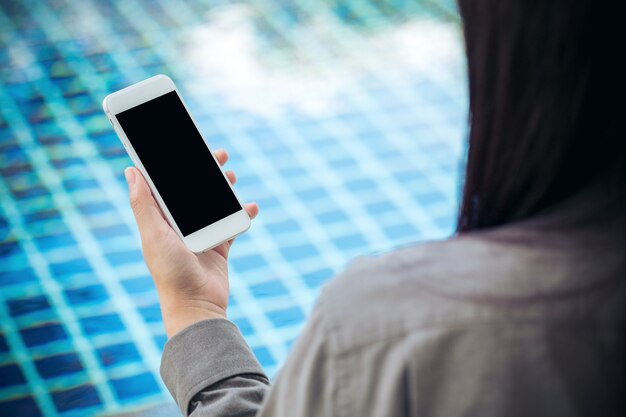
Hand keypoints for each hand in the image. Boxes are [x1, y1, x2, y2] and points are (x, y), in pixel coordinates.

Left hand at [124, 149, 257, 337]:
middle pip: (192, 190)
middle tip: (219, 155)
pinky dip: (242, 213)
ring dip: (224, 188)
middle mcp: (179, 225)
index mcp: (160, 219)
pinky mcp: (218, 245)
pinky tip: (250, 206)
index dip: (172, 164)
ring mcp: (200, 234)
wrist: (197, 306)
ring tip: (232, 176)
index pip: (165, 184)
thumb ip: (143, 204)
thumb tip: (131, 171)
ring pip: (213, 203)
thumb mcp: (154, 235)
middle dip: (205, 171)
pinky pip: (231, 223)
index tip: (183, 144)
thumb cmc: (170, 273)